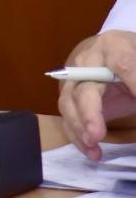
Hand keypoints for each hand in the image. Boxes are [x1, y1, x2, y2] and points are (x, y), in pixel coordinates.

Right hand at [59, 30, 135, 158]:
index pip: (124, 64)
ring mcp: (73, 78)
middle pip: (84, 87)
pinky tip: (91, 151)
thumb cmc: (132, 58)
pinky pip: (67, 116)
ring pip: (68, 103)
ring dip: (78, 127)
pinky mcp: (69, 95)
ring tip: (93, 147)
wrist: (112, 53)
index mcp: (114, 46)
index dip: (132, 83)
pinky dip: (76, 135)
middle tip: (96, 135)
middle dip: (89, 113)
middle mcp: (87, 61)